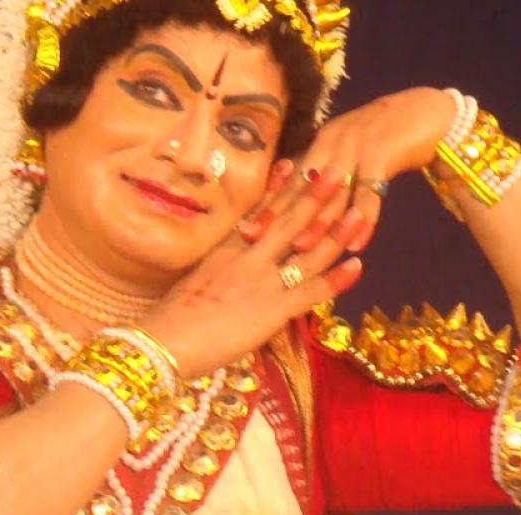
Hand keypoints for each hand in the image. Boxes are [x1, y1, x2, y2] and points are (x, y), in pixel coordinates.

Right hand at [137, 166, 366, 378]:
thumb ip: (215, 273)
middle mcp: (246, 259)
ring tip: (358, 210)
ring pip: (306, 251)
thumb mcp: (193, 285)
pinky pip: (310, 291)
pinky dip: (336, 279)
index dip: (279, 188)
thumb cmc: (170, 321)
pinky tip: (357, 266)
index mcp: (225, 251)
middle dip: (314, 195)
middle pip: (287, 221)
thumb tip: (225, 270)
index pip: (258, 213)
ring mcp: (261, 283)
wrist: (162, 344)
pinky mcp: (271, 312)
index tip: (294, 164)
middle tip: (336, 170)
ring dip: (335, 230)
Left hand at [241, 87, 457, 252]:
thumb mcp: (350, 154)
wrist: (426, 112)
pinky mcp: (382, 153)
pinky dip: (364, 217)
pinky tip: (358, 243)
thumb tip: (303, 204)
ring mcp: (355, 147)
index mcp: (320, 145)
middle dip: (278, 215)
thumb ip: (328, 175)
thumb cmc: (386, 139)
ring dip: (317, 221)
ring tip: (300, 248)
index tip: (243, 230)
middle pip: (302, 186)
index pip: (289, 181)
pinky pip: (370, 191)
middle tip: (255, 240)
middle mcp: (331, 144)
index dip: (267, 206)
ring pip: (332, 191)